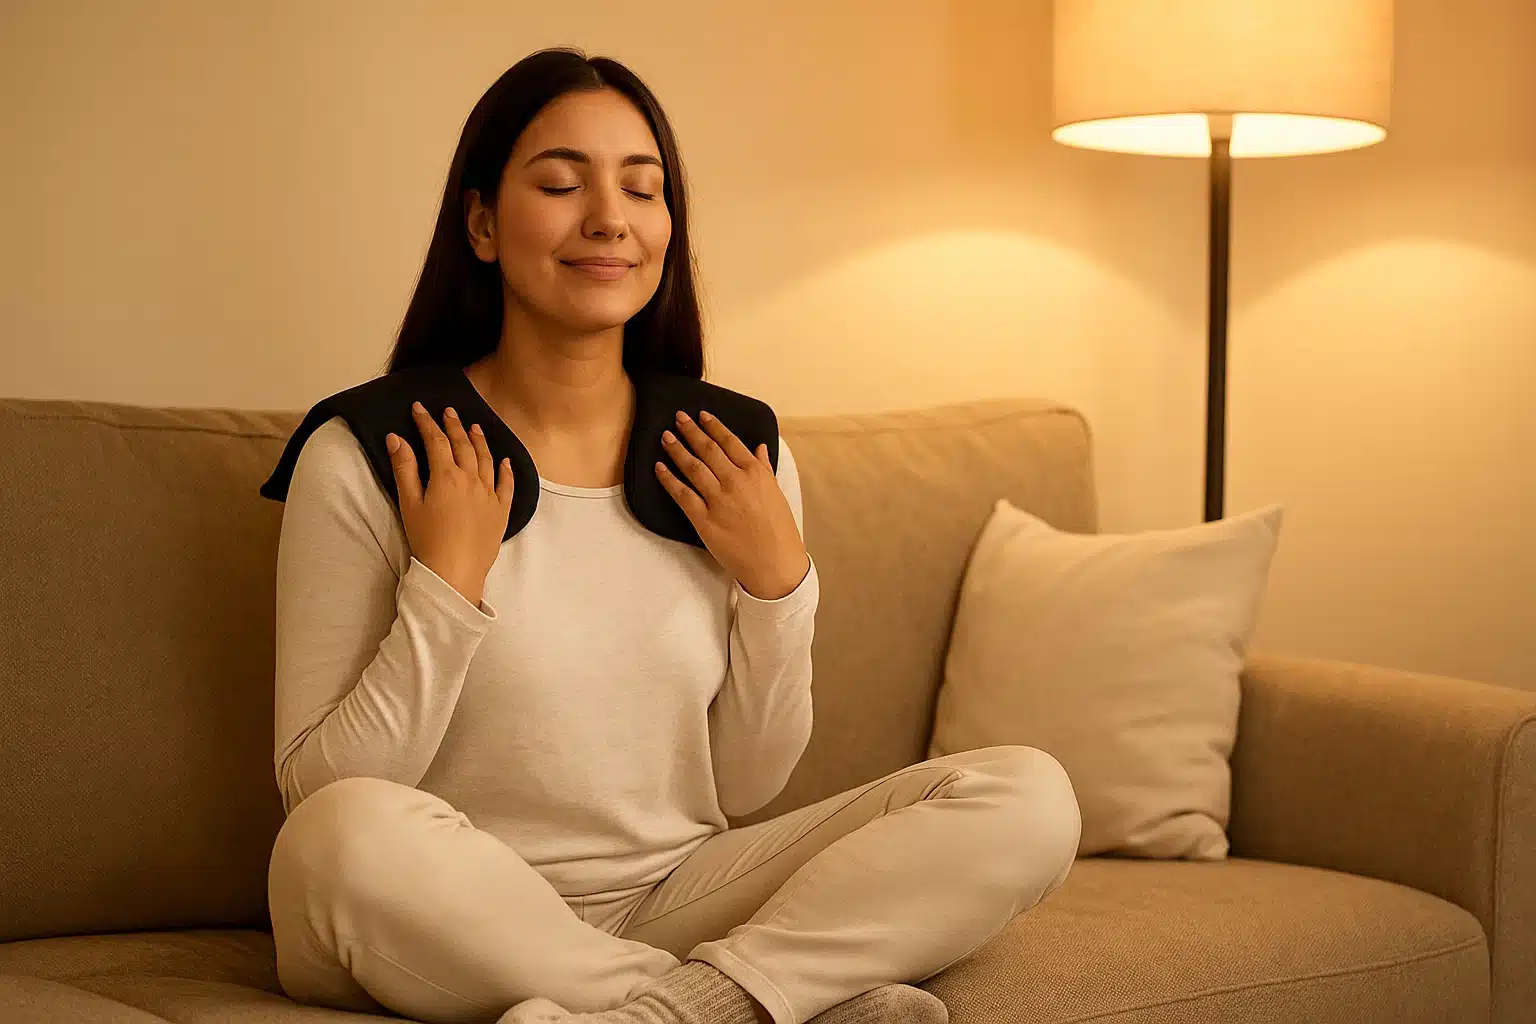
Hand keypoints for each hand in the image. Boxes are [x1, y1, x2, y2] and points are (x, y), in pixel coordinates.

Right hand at [385, 403, 515, 605]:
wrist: (455, 572)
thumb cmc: (427, 540)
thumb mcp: (409, 504)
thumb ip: (404, 469)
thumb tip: (396, 438)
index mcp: (446, 476)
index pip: (436, 441)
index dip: (427, 422)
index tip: (419, 408)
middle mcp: (472, 479)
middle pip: (463, 445)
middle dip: (454, 425)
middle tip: (449, 411)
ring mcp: (490, 494)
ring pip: (486, 459)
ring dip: (479, 441)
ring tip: (474, 427)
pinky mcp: (501, 511)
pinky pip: (506, 484)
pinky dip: (506, 470)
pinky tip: (505, 460)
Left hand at [656, 410, 810, 600]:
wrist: (775, 564)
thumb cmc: (779, 531)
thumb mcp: (776, 493)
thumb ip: (764, 468)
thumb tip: (759, 447)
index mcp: (755, 473)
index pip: (730, 441)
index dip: (713, 426)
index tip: (702, 415)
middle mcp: (735, 481)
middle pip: (707, 449)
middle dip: (690, 431)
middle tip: (678, 418)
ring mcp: (718, 500)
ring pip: (692, 467)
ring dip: (677, 449)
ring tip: (666, 437)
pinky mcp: (704, 520)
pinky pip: (681, 494)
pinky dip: (668, 479)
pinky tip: (659, 467)